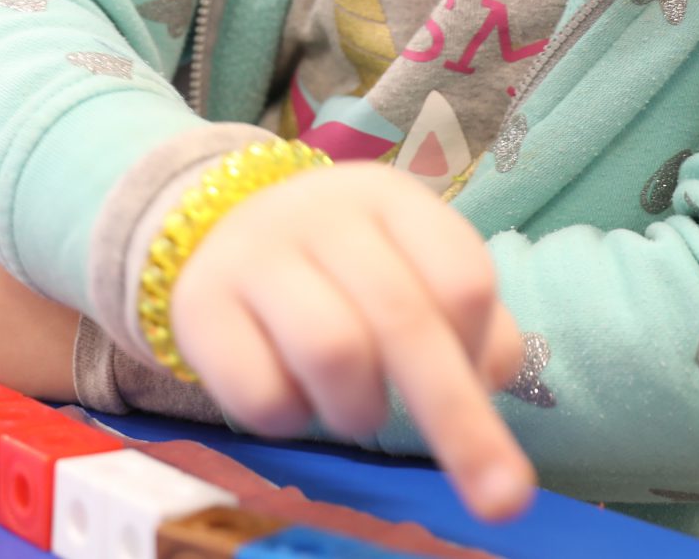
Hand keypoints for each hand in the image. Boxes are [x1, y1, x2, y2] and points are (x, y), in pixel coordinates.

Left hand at [0, 241, 79, 400]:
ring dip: (0, 332)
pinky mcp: (11, 378)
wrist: (132, 316)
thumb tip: (8, 237)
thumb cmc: (95, 257)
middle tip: (28, 295)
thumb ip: (17, 237)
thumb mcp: (48, 230)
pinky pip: (7, 364)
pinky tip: (60, 346)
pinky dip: (25, 357)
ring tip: (46, 323)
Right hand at [168, 162, 534, 521]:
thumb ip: (467, 318)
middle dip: (459, 421)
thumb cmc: (338, 265)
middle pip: (405, 321)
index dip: (480, 346)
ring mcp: (255, 256)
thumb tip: (492, 378)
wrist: (213, 229)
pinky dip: (292, 420)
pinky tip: (292, 397)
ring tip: (356, 408)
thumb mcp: (408, 263)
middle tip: (500, 500)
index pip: (462, 276)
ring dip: (360, 410)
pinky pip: (261, 396)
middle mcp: (322, 215)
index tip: (480, 382)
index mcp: (388, 199)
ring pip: (334, 352)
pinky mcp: (198, 306)